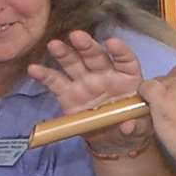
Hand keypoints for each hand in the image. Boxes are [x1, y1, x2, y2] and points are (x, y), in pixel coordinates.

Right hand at [28, 31, 151, 152]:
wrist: (112, 139)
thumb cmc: (131, 125)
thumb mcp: (141, 128)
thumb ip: (136, 125)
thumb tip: (128, 125)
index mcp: (127, 78)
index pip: (125, 61)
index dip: (119, 51)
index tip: (112, 43)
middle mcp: (104, 75)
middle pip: (96, 56)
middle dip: (86, 46)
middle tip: (77, 36)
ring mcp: (84, 82)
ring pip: (74, 63)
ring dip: (64, 53)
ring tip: (54, 45)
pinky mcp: (67, 94)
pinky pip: (55, 82)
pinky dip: (44, 75)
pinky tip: (34, 69)